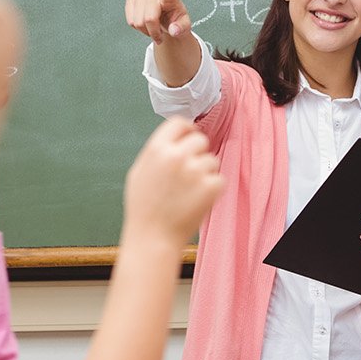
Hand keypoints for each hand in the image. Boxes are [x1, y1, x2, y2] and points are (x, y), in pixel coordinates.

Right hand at [122, 117, 223, 242]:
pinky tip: (198, 200)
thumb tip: (175, 137)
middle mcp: (176, 156)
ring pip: (212, 160)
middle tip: (190, 172)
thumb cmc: (144, 207)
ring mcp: (195, 171)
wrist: (152, 237)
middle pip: (200, 139)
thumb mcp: (140, 171)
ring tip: (190, 191)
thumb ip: (158, 151)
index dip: (187, 130)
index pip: (180, 123)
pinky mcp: (211, 186)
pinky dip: (213, 189)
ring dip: (206, 173)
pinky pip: (220, 179)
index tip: (190, 138)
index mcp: (156, 149)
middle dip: (198, 153)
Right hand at [125, 0, 192, 42]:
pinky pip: (130, 21)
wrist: (166, 22)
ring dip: (145, 31)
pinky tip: (145, 25)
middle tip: (160, 37)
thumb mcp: (184, 27)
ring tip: (153, 29)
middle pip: (149, 18)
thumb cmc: (176, 21)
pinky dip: (137, 28)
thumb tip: (174, 31)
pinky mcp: (131, 0)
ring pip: (138, 21)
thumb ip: (181, 29)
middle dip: (154, 32)